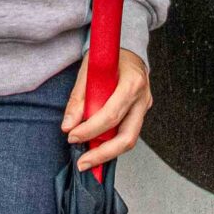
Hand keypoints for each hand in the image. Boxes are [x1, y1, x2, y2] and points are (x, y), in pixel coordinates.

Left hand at [62, 49, 150, 174]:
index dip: (90, 130)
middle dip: (103, 154)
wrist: (128, 49)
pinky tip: (96, 148)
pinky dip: (111, 143)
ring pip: (130, 139)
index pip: (111, 115)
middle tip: (83, 163)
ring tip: (87, 160)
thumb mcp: (89, 70)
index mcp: (132, 83)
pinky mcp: (141, 113)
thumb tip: (67, 126)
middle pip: (127, 136)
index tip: (72, 136)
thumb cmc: (109, 56)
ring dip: (107, 153)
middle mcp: (143, 98)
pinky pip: (128, 132)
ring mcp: (145, 107)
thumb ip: (78, 98)